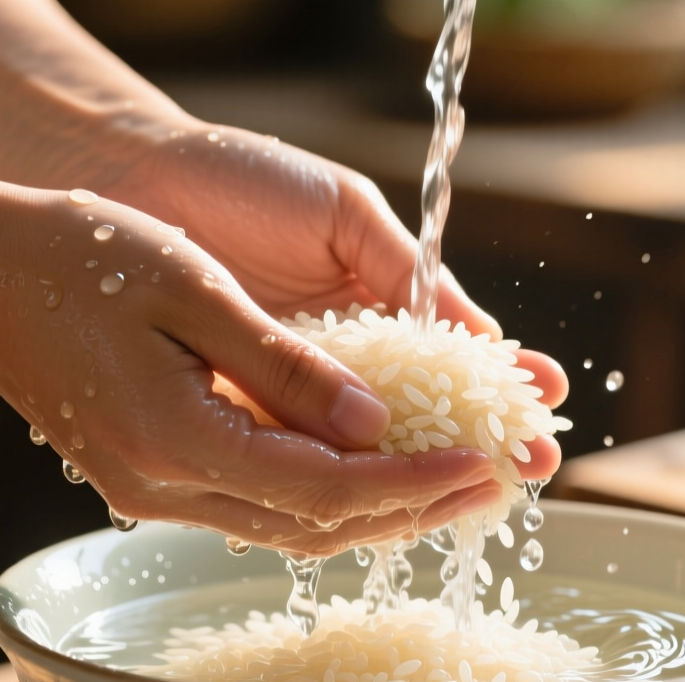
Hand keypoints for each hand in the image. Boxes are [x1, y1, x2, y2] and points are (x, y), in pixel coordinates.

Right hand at [0, 190, 506, 556]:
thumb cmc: (77, 257)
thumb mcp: (195, 290)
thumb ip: (288, 369)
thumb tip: (376, 427)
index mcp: (177, 444)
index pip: (326, 490)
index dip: (413, 483)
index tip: (483, 465)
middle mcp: (163, 490)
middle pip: (315, 527)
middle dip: (412, 509)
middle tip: (493, 486)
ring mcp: (148, 494)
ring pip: (287, 528)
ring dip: (374, 511)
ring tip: (451, 485)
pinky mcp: (144, 480)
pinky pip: (254, 506)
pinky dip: (322, 496)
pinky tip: (368, 470)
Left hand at [88, 121, 569, 478]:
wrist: (137, 179)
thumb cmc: (243, 180)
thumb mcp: (342, 214)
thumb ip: (403, 271)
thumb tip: (481, 336)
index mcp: (376, 310)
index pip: (451, 358)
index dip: (501, 381)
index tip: (547, 400)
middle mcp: (340, 364)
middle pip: (421, 419)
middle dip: (480, 442)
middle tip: (534, 465)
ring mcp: (292, 396)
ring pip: (364, 453)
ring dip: (420, 475)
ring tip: (475, 489)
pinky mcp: (239, 418)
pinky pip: (293, 462)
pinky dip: (335, 481)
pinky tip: (377, 499)